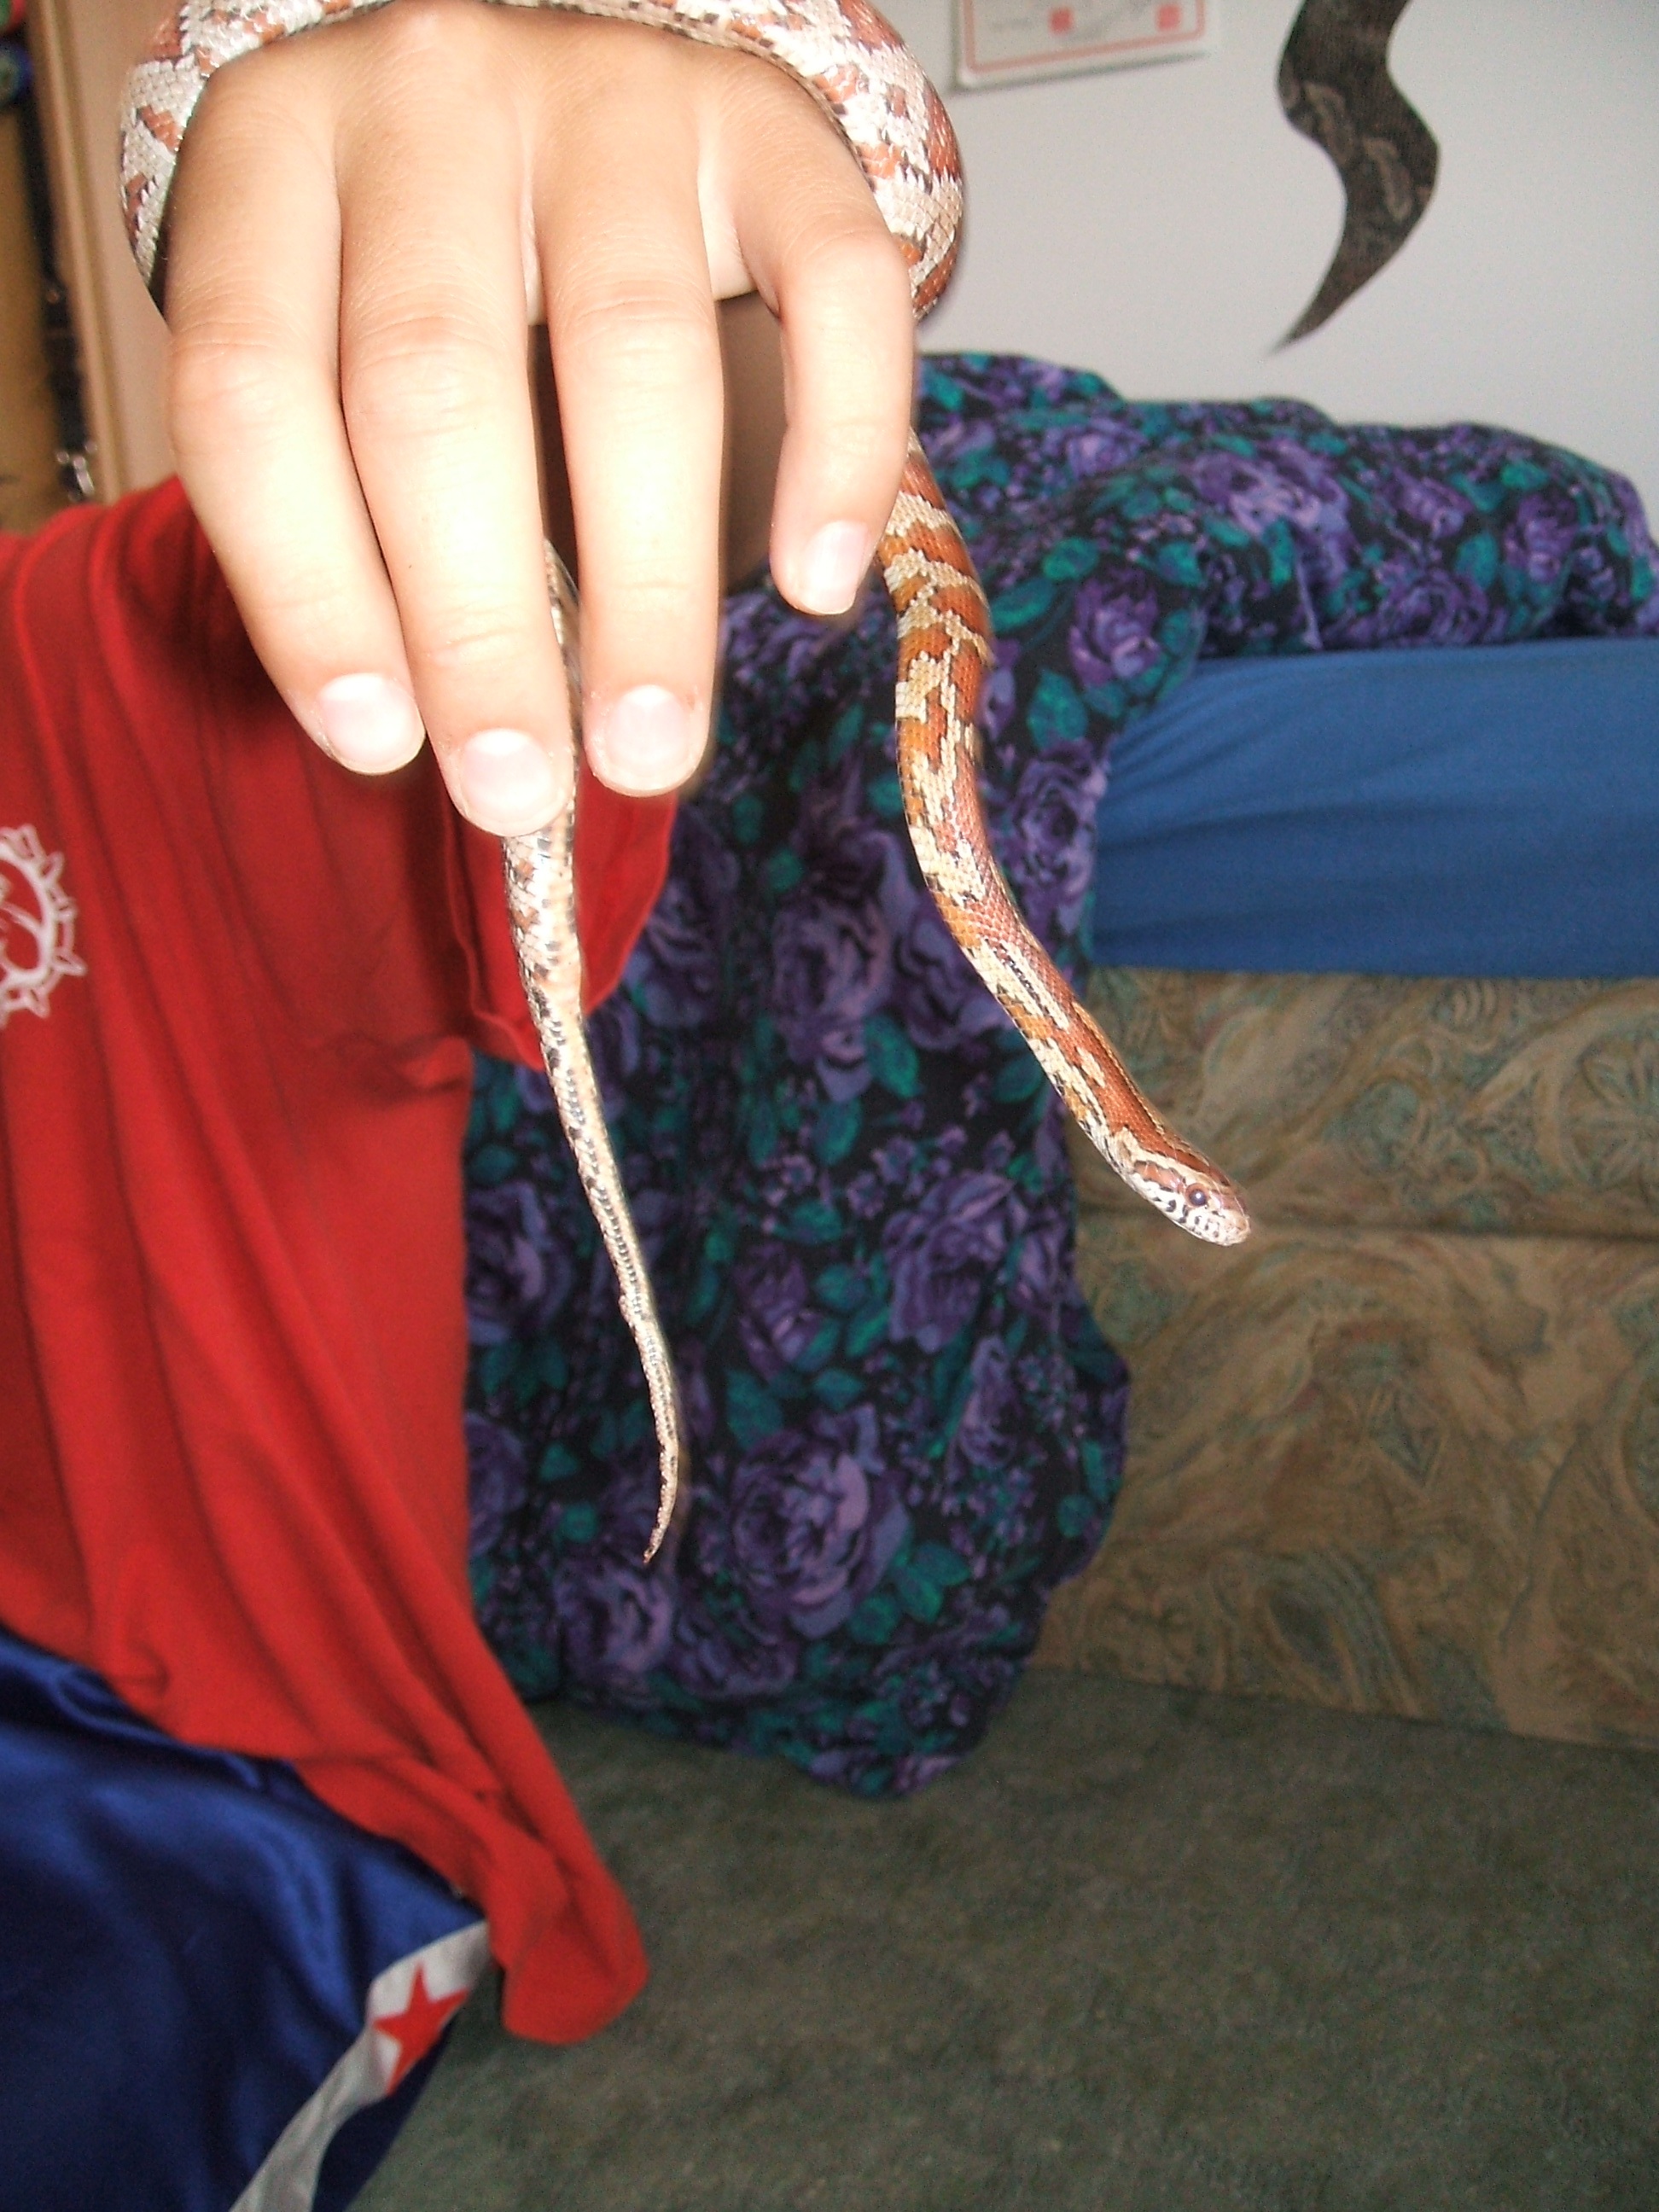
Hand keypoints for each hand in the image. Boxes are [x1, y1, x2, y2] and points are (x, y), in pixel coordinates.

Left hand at [163, 0, 913, 833]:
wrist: (567, 109)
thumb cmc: (438, 282)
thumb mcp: (340, 356)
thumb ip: (355, 507)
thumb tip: (431, 737)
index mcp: (274, 158)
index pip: (254, 387)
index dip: (304, 584)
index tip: (375, 745)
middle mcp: (430, 91)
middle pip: (436, 380)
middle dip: (475, 620)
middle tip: (516, 786)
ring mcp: (611, 91)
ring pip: (632, 347)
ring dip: (645, 582)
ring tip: (650, 748)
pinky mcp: (770, 122)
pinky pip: (835, 285)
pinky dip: (838, 449)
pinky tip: (816, 590)